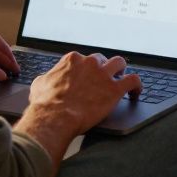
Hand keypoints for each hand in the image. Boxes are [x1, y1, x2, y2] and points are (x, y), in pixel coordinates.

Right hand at [26, 52, 142, 135]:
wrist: (55, 117)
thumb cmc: (45, 104)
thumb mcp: (40, 85)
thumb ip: (47, 78)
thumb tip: (46, 80)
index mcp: (73, 60)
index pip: (85, 59)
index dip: (88, 69)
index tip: (89, 77)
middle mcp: (90, 63)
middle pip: (102, 60)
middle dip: (103, 69)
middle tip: (103, 80)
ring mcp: (104, 75)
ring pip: (120, 63)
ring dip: (121, 71)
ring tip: (121, 80)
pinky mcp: (115, 89)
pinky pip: (134, 80)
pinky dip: (137, 85)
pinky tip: (135, 92)